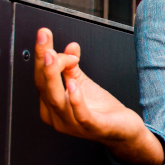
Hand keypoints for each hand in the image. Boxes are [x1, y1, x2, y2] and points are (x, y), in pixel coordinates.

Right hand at [33, 28, 164, 164]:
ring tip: (53, 57)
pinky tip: (74, 84)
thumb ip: (72, 67)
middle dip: (43, 61)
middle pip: (44, 87)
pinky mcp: (93, 128)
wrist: (124, 131)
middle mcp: (58, 117)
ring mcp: (74, 125)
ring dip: (53, 76)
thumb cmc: (102, 110)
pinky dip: (76, 99)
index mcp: (52, 106)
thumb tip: (70, 47)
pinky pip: (81, 115)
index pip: (41, 79)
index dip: (41, 56)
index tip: (44, 34)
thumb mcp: (83, 85)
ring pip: (57, 100)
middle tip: (44, 38)